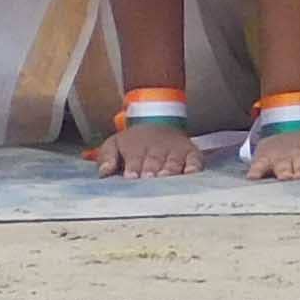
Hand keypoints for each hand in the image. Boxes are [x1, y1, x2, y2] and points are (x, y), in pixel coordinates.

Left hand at [87, 120, 205, 181]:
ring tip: (167, 177)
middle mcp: (157, 148)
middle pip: (155, 159)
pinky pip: (195, 159)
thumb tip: (104, 172)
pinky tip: (192, 173)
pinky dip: (194, 166)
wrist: (158, 121)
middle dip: (152, 169)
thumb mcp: (114, 144)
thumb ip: (107, 158)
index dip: (133, 167)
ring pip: (174, 160)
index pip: (134, 158)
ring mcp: (176, 150)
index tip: (131, 177)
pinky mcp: (191, 153)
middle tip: (149, 179)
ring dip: (171, 169)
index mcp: (137, 146)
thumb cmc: (134, 142)